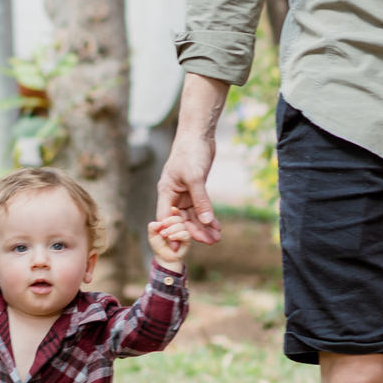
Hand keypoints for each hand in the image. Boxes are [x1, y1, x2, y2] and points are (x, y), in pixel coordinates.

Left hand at [147, 212, 193, 268]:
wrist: (163, 258)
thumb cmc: (159, 245)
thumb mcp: (152, 235)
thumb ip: (152, 227)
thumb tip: (158, 223)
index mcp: (172, 222)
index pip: (175, 213)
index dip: (175, 210)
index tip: (172, 208)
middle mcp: (179, 226)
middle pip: (179, 218)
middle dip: (170, 221)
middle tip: (162, 230)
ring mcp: (184, 233)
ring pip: (182, 225)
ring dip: (172, 229)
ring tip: (165, 235)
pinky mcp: (187, 240)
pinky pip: (185, 234)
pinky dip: (178, 235)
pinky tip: (171, 238)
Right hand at [157, 74, 227, 244]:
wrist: (198, 135)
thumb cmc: (190, 153)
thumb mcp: (195, 178)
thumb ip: (201, 201)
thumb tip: (207, 222)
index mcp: (166, 191)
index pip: (166, 218)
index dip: (173, 233)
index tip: (182, 247)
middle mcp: (173, 194)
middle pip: (181, 219)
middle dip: (195, 231)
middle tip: (210, 242)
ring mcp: (184, 193)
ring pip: (193, 215)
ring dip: (204, 226)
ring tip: (217, 238)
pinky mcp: (195, 190)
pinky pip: (200, 208)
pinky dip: (208, 217)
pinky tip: (217, 226)